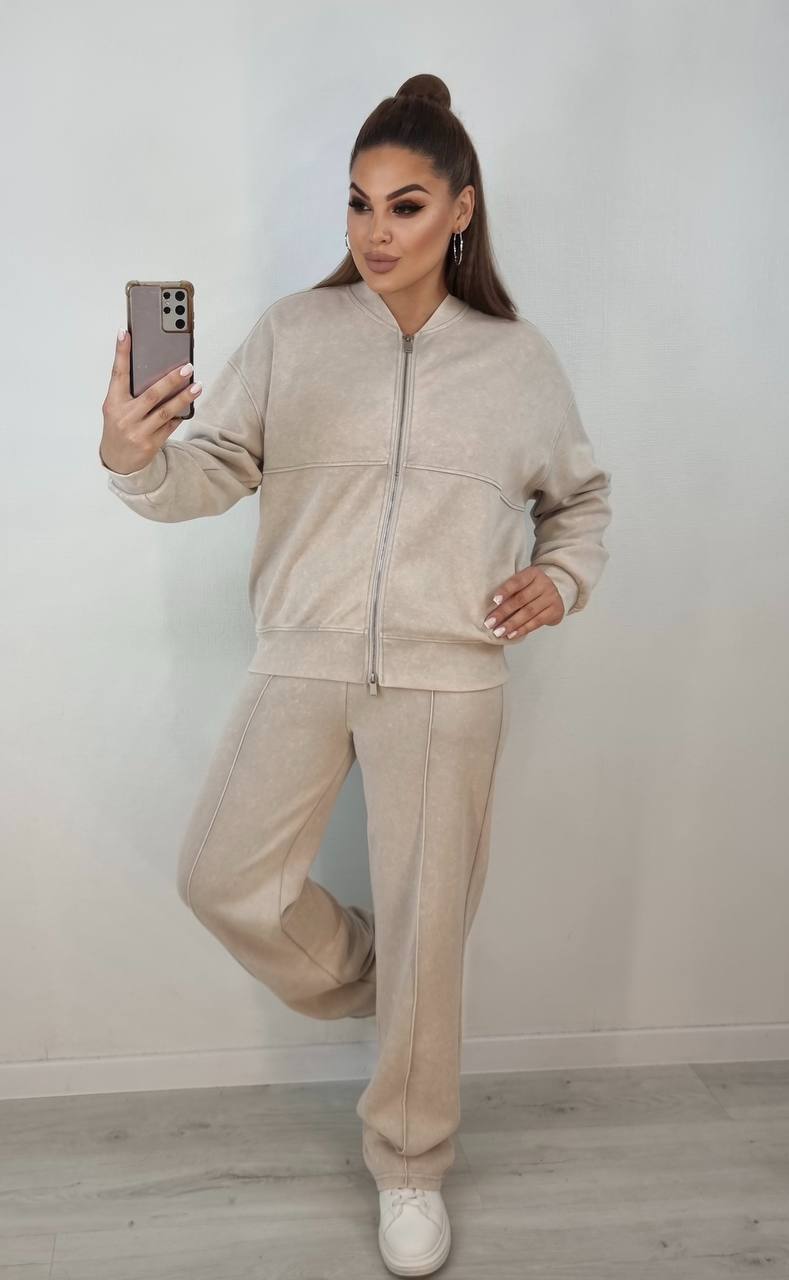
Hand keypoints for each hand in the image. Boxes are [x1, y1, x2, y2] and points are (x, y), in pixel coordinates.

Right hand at [99, 329, 202, 473]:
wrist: (117, 460)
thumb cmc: (119, 426)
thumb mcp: (116, 407)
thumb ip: (130, 391)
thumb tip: (156, 369)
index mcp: (113, 403)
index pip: (117, 374)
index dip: (121, 353)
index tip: (126, 333)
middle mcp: (124, 417)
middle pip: (151, 394)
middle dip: (171, 380)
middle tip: (187, 367)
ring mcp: (137, 432)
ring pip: (165, 411)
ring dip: (184, 398)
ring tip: (197, 386)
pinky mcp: (150, 444)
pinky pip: (170, 426)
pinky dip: (180, 415)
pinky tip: (189, 406)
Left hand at [483, 566, 564, 639]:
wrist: (556, 594)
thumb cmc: (532, 589)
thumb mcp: (523, 583)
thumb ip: (511, 591)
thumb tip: (491, 607)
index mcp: (533, 573)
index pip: (517, 581)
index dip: (505, 590)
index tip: (494, 600)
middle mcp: (544, 584)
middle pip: (521, 599)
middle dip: (503, 612)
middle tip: (490, 622)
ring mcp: (551, 597)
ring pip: (528, 612)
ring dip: (511, 624)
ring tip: (498, 632)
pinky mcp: (555, 611)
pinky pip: (536, 622)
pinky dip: (522, 629)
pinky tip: (511, 634)